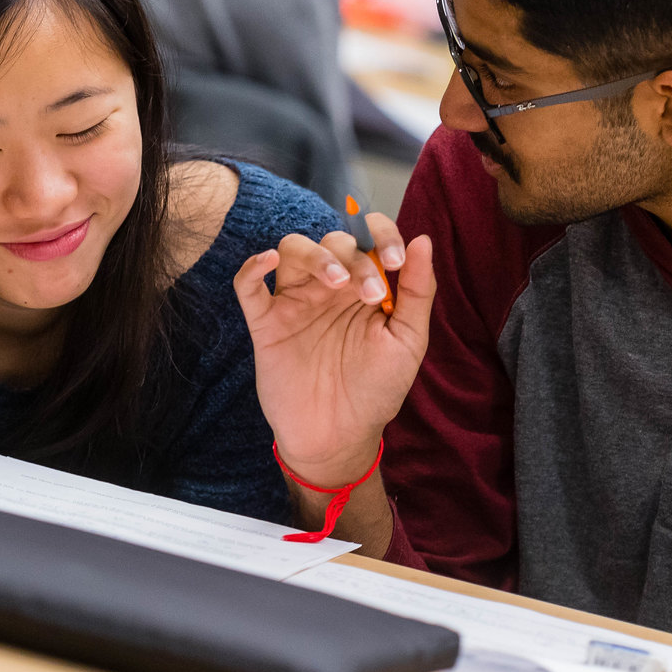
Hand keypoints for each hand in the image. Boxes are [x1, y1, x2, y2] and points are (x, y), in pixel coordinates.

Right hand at [233, 212, 434, 486]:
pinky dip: (252, 267)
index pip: (369, 238)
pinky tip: (268, 261)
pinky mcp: (265, 324)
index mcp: (365, 286)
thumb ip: (418, 291)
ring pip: (292, 249)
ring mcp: (295, 303)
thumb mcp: (408, 341)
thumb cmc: (376, 390)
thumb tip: (423, 239)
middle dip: (355, 259)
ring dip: (315, 255)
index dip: (383, 234)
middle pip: (333, 241)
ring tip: (334, 282)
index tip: (396, 260)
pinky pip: (248, 285)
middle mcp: (329, 288)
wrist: (339, 437)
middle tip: (370, 296)